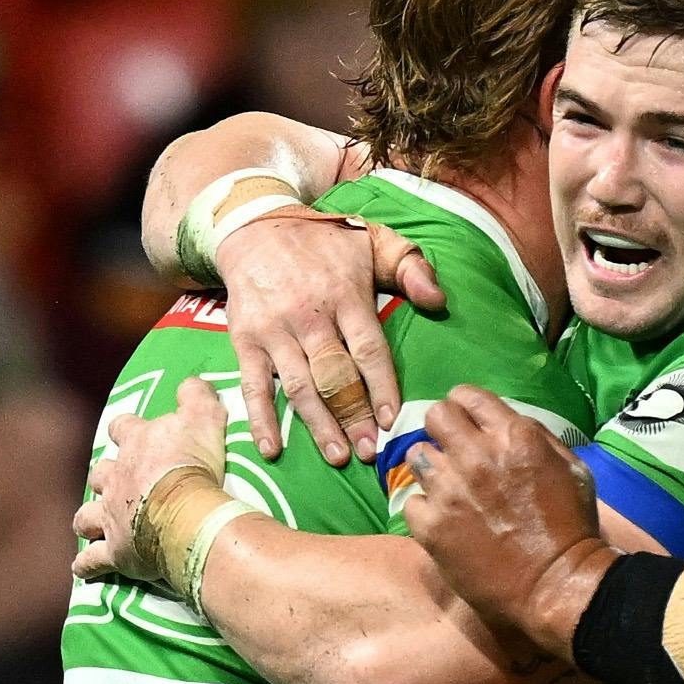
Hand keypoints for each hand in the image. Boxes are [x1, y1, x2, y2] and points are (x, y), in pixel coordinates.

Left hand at [73, 376, 227, 582]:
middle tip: (117, 486)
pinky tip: (82, 569)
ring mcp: (111, 515)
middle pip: (99, 473)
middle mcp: (116, 478)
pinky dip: (86, 565)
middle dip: (105, 479)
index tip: (130, 434)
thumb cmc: (195, 464)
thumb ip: (196, 396)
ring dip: (88, 520)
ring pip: (86, 516)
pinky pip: (92, 560)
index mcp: (136, 444)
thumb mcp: (205, 418)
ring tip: (92, 527)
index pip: (123, 428)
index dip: (126, 431)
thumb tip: (191, 382)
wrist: (187, 513)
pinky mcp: (115, 551)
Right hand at [218, 209, 445, 466]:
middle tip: (370, 452)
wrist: (254, 226)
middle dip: (354, 417)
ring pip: (299, 386)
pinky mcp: (245, 340)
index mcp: (345, 295)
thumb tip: (438, 301)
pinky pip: (253, 385)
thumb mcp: (373, 239)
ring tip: (338, 457)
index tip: (391, 420)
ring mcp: (274, 330)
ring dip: (318, 425)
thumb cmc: (324, 241)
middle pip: (335, 376)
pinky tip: (272, 449)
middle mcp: (309, 315)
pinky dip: (260, 420)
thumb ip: (410, 267)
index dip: (380, 387)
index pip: (368, 350)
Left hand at [404, 385, 613, 651]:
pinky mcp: (431, 525)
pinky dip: (425, 511)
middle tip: (453, 453)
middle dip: (442, 430)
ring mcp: (449, 490)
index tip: (468, 426)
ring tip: (448, 490)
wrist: (556, 585)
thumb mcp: (571, 468)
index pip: (467, 395)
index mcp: (513, 436)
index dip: (465, 409)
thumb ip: (537, 438)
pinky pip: (411, 502)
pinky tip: (444, 522)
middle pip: (434, 415)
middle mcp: (475, 455)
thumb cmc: (572, 528)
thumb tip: (507, 424)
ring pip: (416, 455)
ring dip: (432, 469)